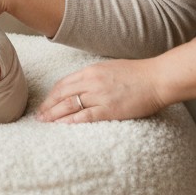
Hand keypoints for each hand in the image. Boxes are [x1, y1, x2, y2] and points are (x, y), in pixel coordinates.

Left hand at [36, 59, 164, 122]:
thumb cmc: (136, 73)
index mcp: (90, 71)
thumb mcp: (108, 68)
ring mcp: (100, 95)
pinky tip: (63, 126)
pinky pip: (86, 116)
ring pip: (70, 105)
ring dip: (55, 115)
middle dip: (48, 106)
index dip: (51, 95)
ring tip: (45, 123)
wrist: (156, 79)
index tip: (44, 104)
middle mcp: (91, 82)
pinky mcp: (110, 109)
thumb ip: (93, 76)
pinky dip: (72, 121)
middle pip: (62, 95)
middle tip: (38, 116)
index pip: (63, 84)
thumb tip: (81, 85)